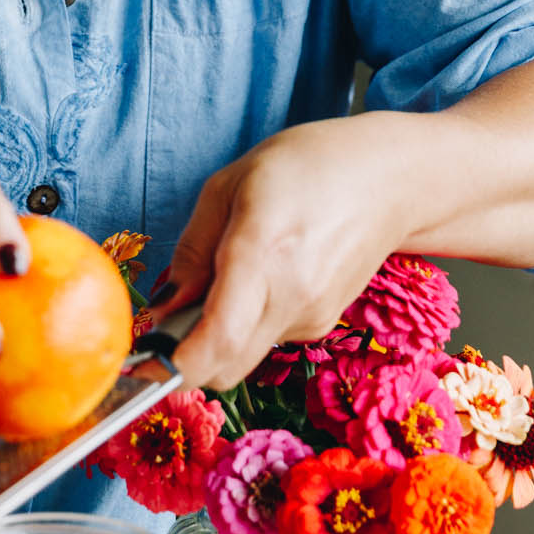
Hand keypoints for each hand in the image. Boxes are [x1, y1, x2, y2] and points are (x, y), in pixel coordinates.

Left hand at [156, 114, 414, 390]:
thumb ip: (192, 250)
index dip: (174, 365)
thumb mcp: (229, 185)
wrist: (390, 179)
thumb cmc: (307, 167)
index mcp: (262, 252)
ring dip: (216, 336)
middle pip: (225, 367)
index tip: (143, 363)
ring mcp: (312, 316)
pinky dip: (246, 323)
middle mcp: (291, 296)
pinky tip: (260, 276)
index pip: (217, 341)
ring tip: (225, 275)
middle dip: (185, 359)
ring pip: (243, 354)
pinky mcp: (322, 324)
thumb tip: (163, 309)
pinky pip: (267, 338)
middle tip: (165, 322)